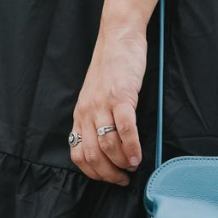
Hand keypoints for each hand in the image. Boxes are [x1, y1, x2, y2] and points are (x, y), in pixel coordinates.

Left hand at [70, 22, 146, 184]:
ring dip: (121, 163)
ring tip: (133, 167)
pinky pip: (124, 129)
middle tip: (123, 179)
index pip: (78, 153)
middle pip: (92, 155)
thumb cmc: (113, 68)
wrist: (118, 38)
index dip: (94, 172)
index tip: (110, 178)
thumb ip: (100, 119)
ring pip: (106, 145)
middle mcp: (87, 112)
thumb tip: (114, 147)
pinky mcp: (120, 96)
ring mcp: (103, 104)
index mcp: (81, 114)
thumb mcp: (98, 97)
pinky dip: (131, 147)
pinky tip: (138, 156)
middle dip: (108, 174)